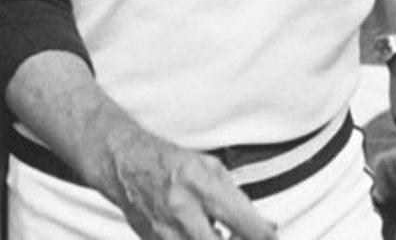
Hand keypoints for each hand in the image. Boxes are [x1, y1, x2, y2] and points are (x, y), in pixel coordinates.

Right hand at [100, 127, 276, 239]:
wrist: (124, 165)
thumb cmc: (167, 162)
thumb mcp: (209, 168)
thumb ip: (239, 199)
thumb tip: (267, 227)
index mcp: (200, 184)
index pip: (245, 223)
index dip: (266, 237)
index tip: (271, 237)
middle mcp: (182, 210)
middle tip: (245, 236)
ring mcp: (166, 232)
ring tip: (222, 233)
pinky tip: (203, 234)